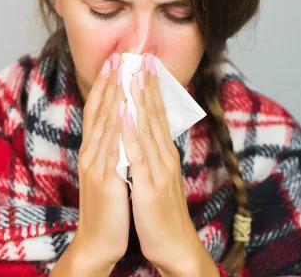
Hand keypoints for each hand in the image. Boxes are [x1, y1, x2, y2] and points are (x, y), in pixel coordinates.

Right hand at [52, 54, 128, 275]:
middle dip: (109, 82)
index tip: (114, 62)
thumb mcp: (108, 174)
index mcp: (94, 152)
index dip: (105, 85)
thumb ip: (112, 151)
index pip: (98, 111)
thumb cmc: (108, 208)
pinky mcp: (104, 180)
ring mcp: (96, 165)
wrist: (98, 241)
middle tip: (118, 55)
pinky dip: (117, 124)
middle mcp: (91, 153)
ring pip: (104, 123)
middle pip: (99, 111)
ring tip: (121, 70)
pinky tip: (123, 106)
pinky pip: (112, 146)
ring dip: (113, 94)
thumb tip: (122, 129)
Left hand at [121, 54, 218, 276]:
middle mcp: (163, 156)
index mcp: (163, 153)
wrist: (174, 246)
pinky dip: (131, 132)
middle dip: (146, 83)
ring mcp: (158, 169)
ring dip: (140, 98)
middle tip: (140, 55)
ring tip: (133, 72)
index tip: (143, 62)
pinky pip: (138, 155)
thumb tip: (141, 132)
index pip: (156, 113)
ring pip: (148, 127)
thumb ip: (149, 153)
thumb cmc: (159, 211)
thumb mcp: (155, 176)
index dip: (150, 87)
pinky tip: (126, 113)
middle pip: (154, 113)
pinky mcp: (149, 185)